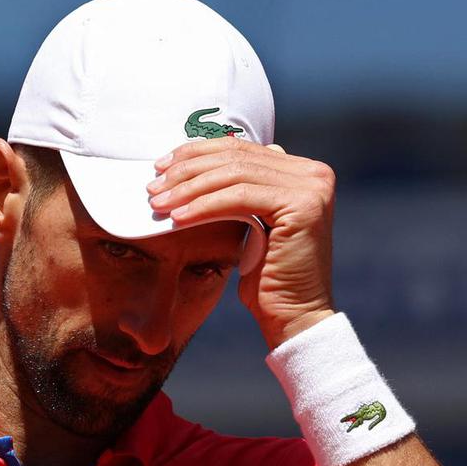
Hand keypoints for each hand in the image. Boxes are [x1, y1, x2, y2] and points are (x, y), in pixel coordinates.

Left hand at [145, 139, 336, 349]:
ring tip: (159, 204)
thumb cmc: (266, 277)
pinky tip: (178, 218)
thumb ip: (240, 192)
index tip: (161, 167)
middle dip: (188, 170)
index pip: (240, 149)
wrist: (294, 316)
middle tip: (153, 186)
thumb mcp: (250, 224)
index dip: (196, 154)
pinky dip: (205, 206)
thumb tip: (205, 164)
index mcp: (302, 171)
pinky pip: (240, 198)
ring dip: (189, 188)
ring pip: (235, 175)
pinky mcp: (302, 206)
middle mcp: (314, 173)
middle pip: (236, 158)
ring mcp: (312, 187)